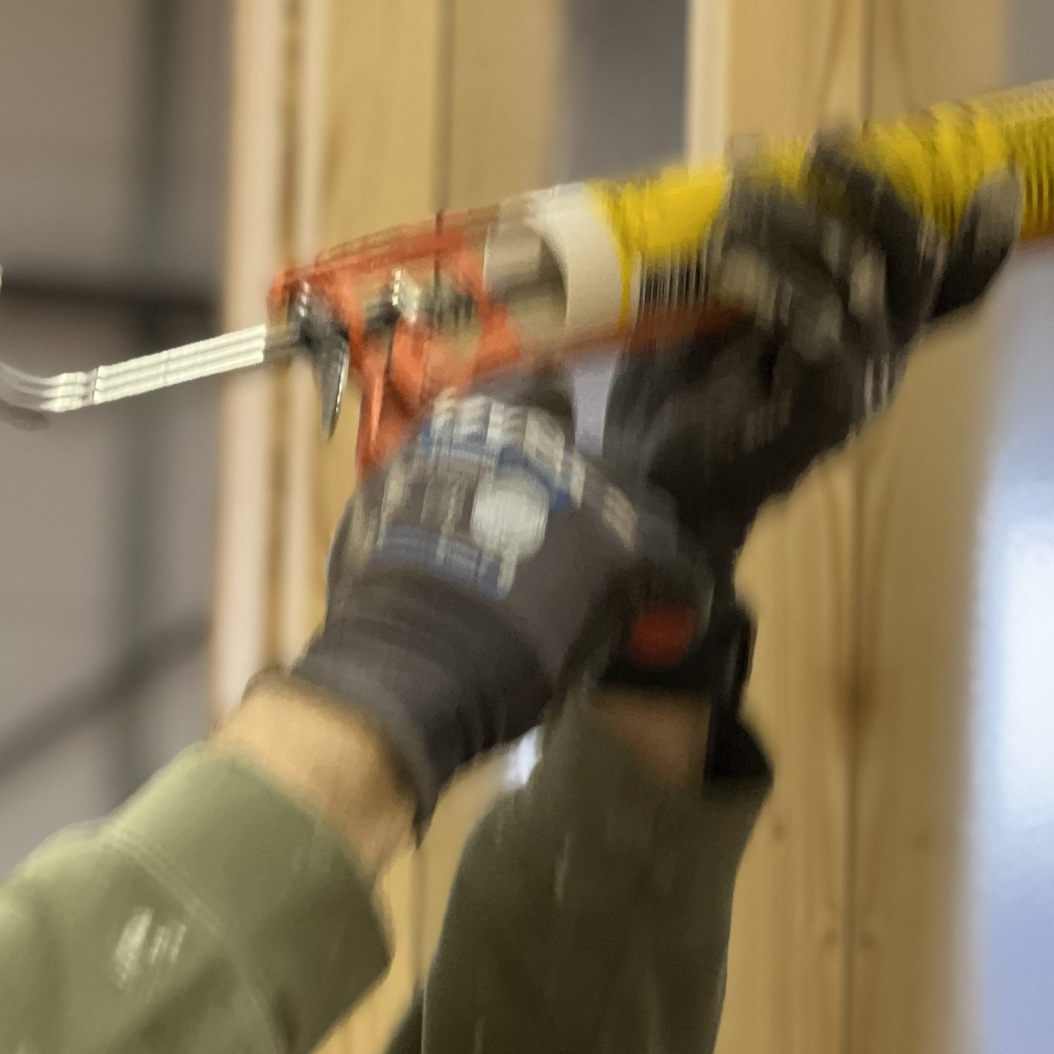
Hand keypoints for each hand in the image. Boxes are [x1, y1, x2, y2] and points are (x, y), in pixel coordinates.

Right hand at [290, 388, 702, 820]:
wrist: (408, 657)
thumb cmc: (374, 604)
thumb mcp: (378, 520)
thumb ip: (419, 497)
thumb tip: (419, 509)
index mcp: (475, 428)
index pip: (541, 397)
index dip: (554, 438)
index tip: (553, 472)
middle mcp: (542, 444)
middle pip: (599, 461)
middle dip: (596, 506)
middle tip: (580, 556)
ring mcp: (588, 493)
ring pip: (645, 507)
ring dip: (637, 543)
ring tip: (626, 585)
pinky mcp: (626, 552)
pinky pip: (679, 567)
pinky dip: (678, 593)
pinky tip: (672, 616)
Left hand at [604, 142, 1019, 575]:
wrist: (650, 490)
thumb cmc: (680, 398)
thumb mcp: (721, 305)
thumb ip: (756, 245)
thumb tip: (757, 152)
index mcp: (873, 335)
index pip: (954, 285)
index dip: (986, 236)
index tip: (993, 174)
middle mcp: (881, 359)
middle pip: (919, 258)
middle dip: (874, 188)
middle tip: (821, 147)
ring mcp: (857, 387)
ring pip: (860, 276)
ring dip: (794, 225)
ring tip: (732, 210)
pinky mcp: (822, 413)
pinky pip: (820, 328)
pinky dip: (775, 285)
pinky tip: (730, 269)